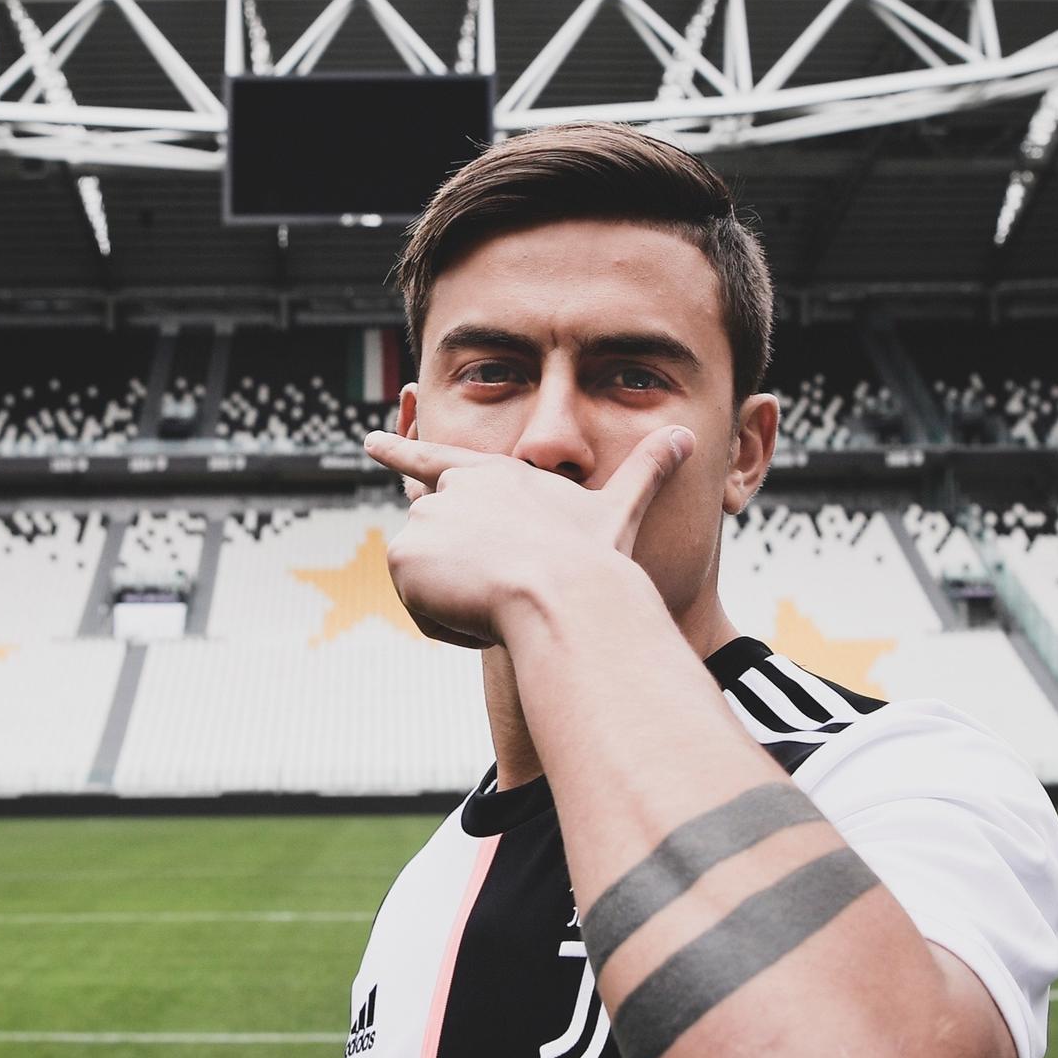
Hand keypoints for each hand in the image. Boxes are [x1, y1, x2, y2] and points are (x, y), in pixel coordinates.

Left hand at [362, 424, 695, 647]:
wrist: (565, 595)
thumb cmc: (596, 559)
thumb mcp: (621, 509)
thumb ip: (647, 471)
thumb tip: (689, 434)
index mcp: (495, 473)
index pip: (437, 458)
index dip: (402, 451)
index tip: (368, 442)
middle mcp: (453, 487)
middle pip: (441, 543)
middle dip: (462, 576)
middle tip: (502, 592)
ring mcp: (426, 517)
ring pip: (433, 580)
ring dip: (462, 604)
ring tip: (505, 606)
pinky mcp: (405, 553)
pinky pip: (421, 608)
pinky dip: (448, 624)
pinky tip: (483, 618)